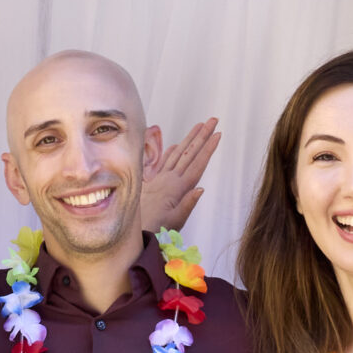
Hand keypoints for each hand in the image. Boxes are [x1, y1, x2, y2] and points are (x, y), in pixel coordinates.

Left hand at [147, 118, 219, 235]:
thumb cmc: (157, 229)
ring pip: (178, 153)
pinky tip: (176, 144)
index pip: (197, 164)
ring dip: (190, 139)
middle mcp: (169, 179)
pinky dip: (171, 151)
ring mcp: (160, 179)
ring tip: (200, 126)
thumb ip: (187, 205)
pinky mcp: (152, 182)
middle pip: (189, 153)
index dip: (208, 149)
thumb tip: (200, 189)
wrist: (135, 232)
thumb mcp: (175, 222)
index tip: (218, 134)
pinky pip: (163, 162)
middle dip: (202, 136)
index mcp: (177, 188)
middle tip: (213, 121)